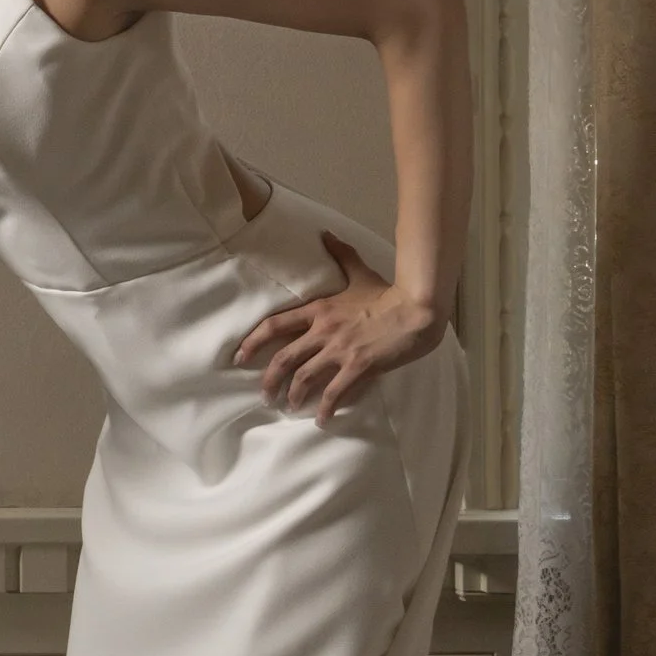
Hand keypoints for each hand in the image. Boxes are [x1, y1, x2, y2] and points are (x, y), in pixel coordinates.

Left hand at [234, 234, 443, 424]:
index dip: (253, 342)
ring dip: (294, 396)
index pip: (275, 325)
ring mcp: (340, 350)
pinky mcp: (358, 366)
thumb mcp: (359, 273)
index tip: (240, 356)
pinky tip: (322, 420)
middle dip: (269, 380)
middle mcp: (323, 331)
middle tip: (265, 395)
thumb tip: (326, 235)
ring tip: (291, 407)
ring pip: (304, 378)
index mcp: (319, 310)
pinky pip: (334, 392)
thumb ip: (341, 255)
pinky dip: (325, 408)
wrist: (416, 309)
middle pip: (284, 359)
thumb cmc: (388, 294)